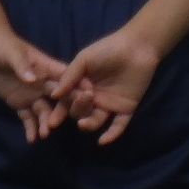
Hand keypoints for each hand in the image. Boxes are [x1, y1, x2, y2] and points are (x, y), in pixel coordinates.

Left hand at [0, 26, 68, 142]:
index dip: (78, 87)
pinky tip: (31, 139)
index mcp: (46, 67)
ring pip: (44, 111)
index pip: (66, 79)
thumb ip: (22, 65)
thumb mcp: (11, 52)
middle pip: (59, 99)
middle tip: (58, 124)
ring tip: (44, 135)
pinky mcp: (19, 102)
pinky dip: (31, 128)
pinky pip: (27, 117)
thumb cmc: (1, 44)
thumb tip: (33, 80)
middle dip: (62, 111)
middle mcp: (43, 83)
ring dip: (45, 123)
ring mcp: (32, 94)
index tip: (89, 100)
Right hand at [51, 21, 161, 146]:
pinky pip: (118, 126)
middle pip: (79, 112)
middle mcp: (94, 97)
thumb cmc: (108, 49)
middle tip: (81, 99)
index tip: (51, 122)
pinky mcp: (125, 109)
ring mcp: (109, 104)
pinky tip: (103, 141)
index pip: (67, 101)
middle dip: (76, 110)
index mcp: (82, 85)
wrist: (136, 47)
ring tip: (83, 123)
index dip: (59, 112)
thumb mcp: (84, 59)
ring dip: (89, 124)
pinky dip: (111, 135)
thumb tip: (54, 95)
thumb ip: (69, 76)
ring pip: (95, 121)